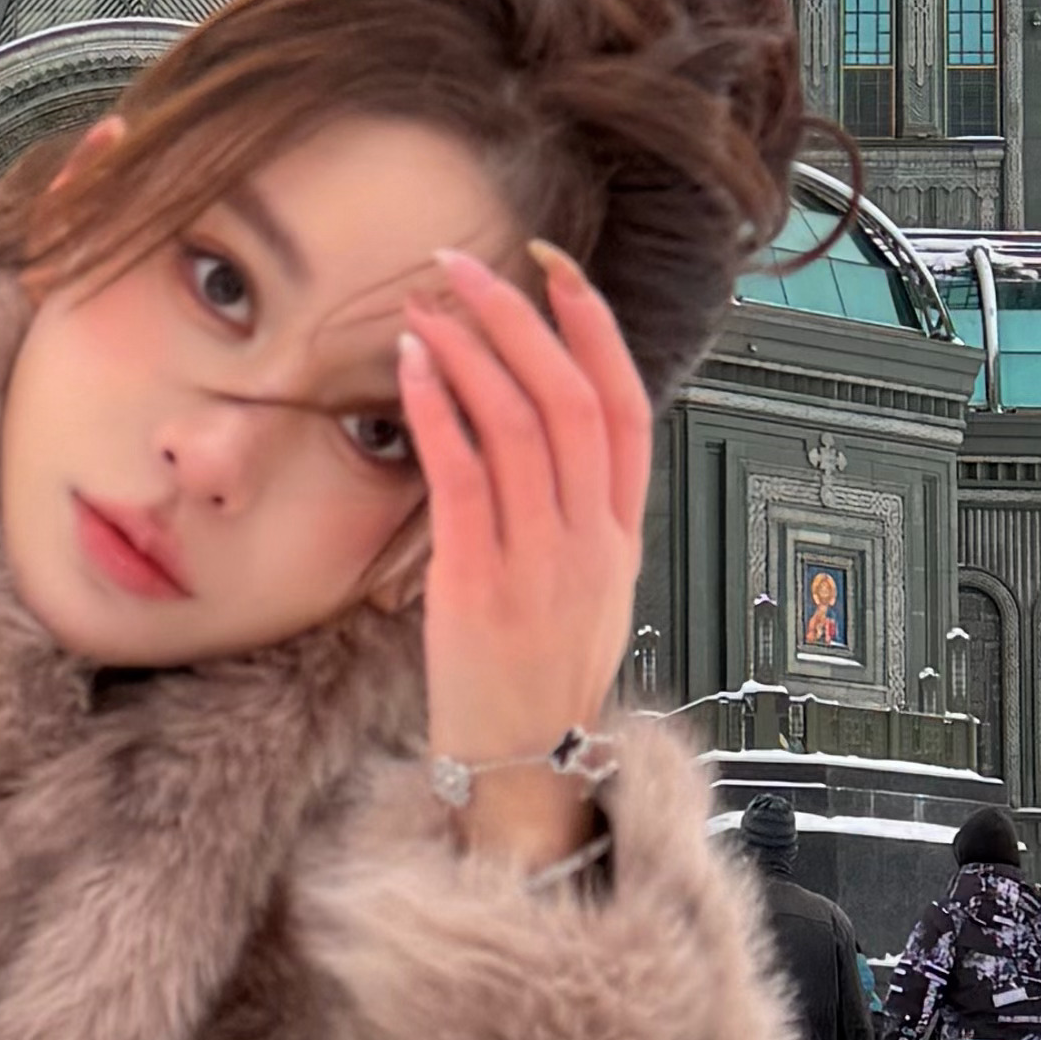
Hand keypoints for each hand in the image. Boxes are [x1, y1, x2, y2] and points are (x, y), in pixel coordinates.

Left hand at [396, 240, 651, 874]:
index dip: (594, 329)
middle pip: (571, 399)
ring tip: (428, 304)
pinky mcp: (481, 586)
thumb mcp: (586, 592)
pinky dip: (440, 411)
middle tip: (467, 265)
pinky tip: (412, 368)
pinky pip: (465, 478)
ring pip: (521, 426)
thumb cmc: (539, 684)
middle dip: (520, 319)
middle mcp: (590, 541)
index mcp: (621, 536)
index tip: (556, 269)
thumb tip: (541, 432)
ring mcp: (541, 562)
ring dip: (472, 351)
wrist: (523, 773)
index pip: (628, 408)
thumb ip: (575, 515)